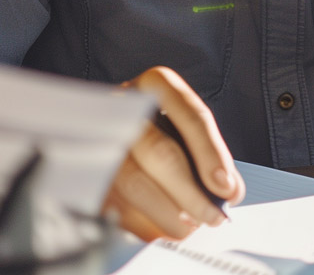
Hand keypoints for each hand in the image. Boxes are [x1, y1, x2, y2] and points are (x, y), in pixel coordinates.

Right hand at [103, 67, 243, 240]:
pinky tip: (160, 228)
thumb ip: (208, 155)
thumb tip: (228, 192)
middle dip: (191, 192)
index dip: (211, 154)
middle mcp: (125, 106)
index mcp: (156, 85)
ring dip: (168, 214)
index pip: (190, 116)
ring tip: (189, 227)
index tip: (226, 187)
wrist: (107, 127)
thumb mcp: (184, 127)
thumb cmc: (156, 126)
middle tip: (212, 216)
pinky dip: (141, 224)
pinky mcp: (84, 173)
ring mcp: (98, 138)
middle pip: (160, 152)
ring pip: (134, 183)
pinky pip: (113, 205)